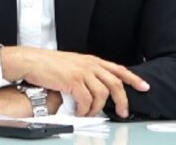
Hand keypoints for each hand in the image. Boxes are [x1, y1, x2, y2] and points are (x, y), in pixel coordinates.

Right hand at [0, 46, 149, 116]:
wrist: (31, 61)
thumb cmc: (48, 64)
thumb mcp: (72, 65)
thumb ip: (86, 74)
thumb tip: (94, 91)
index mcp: (91, 60)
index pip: (118, 69)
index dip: (133, 78)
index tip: (144, 86)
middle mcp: (89, 65)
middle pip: (115, 83)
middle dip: (122, 100)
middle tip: (123, 112)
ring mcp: (82, 72)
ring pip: (102, 95)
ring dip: (98, 109)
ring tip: (89, 114)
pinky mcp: (73, 81)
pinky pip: (86, 101)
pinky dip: (85, 110)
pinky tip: (79, 112)